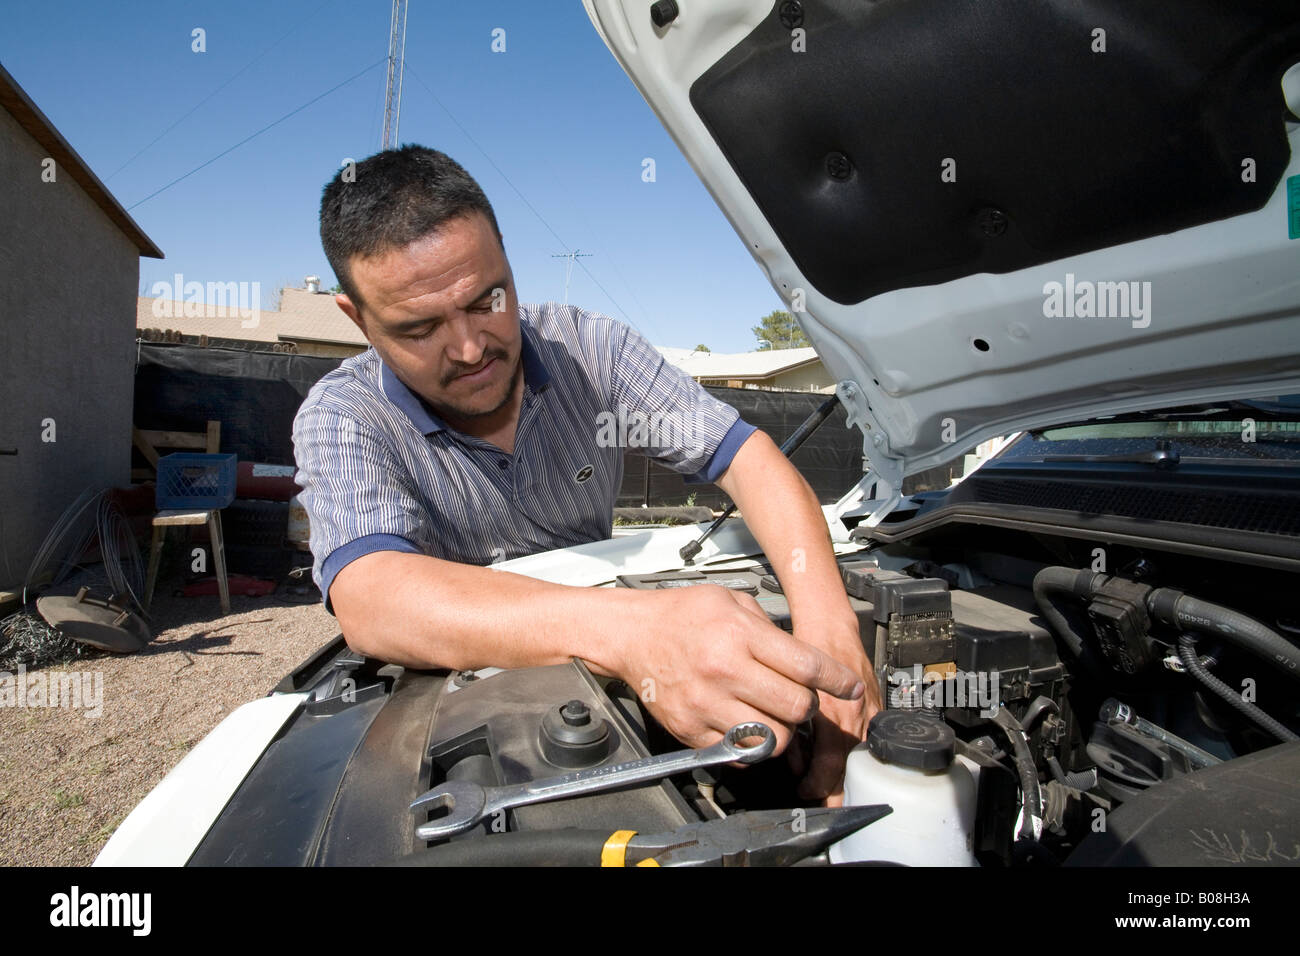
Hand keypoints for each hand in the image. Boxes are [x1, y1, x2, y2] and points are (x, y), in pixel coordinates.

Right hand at [610, 584, 865, 756]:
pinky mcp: (691, 729)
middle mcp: (724, 671)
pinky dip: (750, 744)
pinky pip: (738, 753)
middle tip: (800, 698)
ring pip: (772, 738)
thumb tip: (808, 660)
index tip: (850, 687)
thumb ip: (771, 630)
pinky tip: (747, 724)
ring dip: (782, 730)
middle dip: (807, 706)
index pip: (807, 667)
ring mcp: (706, 704)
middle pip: (796, 707)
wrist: (633, 635)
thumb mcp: (732, 602)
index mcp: (740, 635)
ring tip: (774, 714)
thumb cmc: (682, 615)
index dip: (838, 680)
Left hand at [792, 626, 880, 804]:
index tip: (805, 790)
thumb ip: (793, 727)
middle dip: (835, 790)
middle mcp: (856, 716)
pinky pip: (869, 739)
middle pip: (850, 768)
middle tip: (820, 801)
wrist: (831, 627)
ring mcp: (870, 712)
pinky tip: (844, 759)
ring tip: (830, 787)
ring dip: (845, 775)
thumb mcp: (790, 691)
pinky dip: (856, 754)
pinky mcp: (876, 707)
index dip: (817, 784)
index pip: (831, 765)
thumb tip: (792, 761)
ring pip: (861, 757)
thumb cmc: (807, 652)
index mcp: (834, 714)